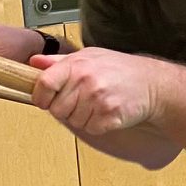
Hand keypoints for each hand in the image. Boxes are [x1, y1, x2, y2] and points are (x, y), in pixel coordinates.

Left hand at [32, 48, 161, 135]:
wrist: (152, 83)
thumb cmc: (119, 69)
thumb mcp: (89, 56)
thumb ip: (59, 62)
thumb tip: (34, 62)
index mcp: (77, 64)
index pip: (44, 84)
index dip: (41, 96)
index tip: (46, 99)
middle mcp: (86, 81)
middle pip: (56, 109)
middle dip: (66, 108)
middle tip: (82, 99)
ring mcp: (98, 99)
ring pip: (73, 121)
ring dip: (83, 117)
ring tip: (98, 103)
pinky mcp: (109, 116)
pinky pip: (90, 129)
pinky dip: (97, 125)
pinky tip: (107, 112)